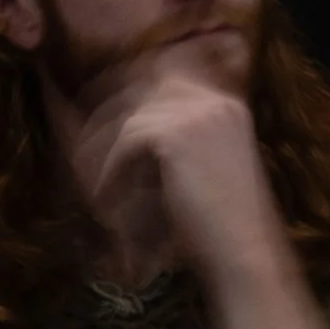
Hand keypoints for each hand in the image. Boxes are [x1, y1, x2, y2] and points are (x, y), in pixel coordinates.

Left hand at [65, 47, 280, 273]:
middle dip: (107, 117)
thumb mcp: (206, 168)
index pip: (164, 80)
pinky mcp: (176, 134)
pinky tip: (105, 198)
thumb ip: (177, 142)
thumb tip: (129, 129)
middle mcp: (212, 100)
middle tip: (84, 150)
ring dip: (103, 151)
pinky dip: (111, 172)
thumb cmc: (224, 223)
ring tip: (93, 182)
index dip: (128, 96)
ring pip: (129, 120)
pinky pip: (126, 144)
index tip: (102, 123)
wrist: (244, 248)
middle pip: (141, 92)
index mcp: (225, 105)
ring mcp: (196, 113)